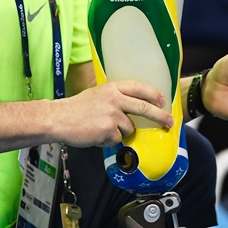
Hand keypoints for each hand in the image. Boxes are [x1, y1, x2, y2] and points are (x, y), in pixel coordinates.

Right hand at [54, 80, 173, 147]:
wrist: (58, 119)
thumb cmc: (76, 108)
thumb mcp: (98, 94)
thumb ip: (115, 98)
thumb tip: (134, 109)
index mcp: (112, 87)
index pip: (139, 88)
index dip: (153, 94)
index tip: (163, 100)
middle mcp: (115, 99)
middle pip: (144, 108)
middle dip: (159, 116)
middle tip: (169, 122)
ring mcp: (112, 115)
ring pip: (129, 128)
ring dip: (120, 132)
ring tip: (101, 128)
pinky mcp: (108, 130)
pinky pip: (117, 139)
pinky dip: (108, 140)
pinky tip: (96, 135)